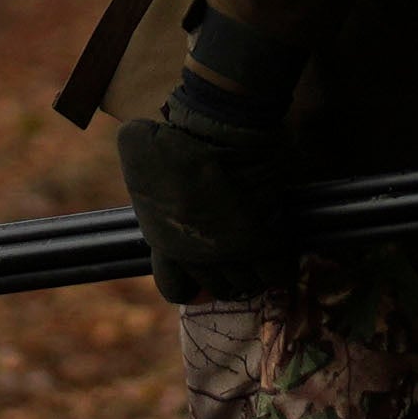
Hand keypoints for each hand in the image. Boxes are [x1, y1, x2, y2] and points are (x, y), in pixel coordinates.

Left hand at [119, 0, 313, 300]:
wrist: (213, 128)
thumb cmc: (171, 137)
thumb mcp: (139, 157)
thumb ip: (141, 170)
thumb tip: (136, 142)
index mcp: (164, 243)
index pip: (176, 290)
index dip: (192, 287)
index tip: (203, 275)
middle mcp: (196, 256)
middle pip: (220, 289)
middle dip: (230, 278)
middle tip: (240, 259)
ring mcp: (229, 252)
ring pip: (250, 284)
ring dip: (256, 273)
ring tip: (262, 255)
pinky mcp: (261, 239)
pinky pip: (277, 270)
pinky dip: (281, 264)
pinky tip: (281, 245)